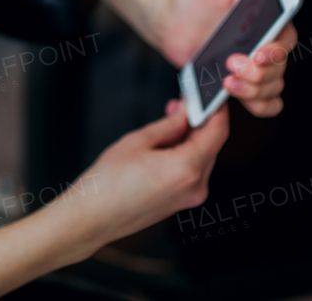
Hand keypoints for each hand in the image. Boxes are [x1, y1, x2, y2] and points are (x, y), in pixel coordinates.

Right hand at [64, 100, 228, 254]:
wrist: (93, 217)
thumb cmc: (109, 182)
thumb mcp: (138, 141)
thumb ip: (169, 125)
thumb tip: (186, 111)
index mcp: (187, 168)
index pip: (218, 132)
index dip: (216, 109)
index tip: (210, 95)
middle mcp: (195, 186)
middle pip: (211, 144)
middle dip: (200, 121)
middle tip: (184, 101)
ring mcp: (190, 197)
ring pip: (202, 157)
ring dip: (191, 137)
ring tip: (170, 119)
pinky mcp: (181, 202)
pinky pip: (192, 171)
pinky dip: (185, 153)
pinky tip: (168, 141)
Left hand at [148, 0, 297, 117]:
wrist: (169, 18)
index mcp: (268, 17)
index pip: (287, 38)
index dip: (277, 50)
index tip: (259, 52)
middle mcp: (266, 42)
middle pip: (280, 68)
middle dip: (258, 73)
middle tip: (231, 63)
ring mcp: (254, 64)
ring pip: (273, 88)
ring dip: (254, 91)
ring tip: (226, 80)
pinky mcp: (240, 81)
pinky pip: (264, 103)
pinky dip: (259, 106)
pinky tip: (237, 97)